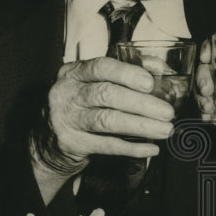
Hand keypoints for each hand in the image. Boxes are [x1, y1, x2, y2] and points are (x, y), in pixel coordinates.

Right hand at [29, 57, 174, 200]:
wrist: (48, 140)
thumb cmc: (80, 105)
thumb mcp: (92, 83)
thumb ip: (124, 72)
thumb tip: (158, 68)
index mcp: (74, 72)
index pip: (101, 67)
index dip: (127, 74)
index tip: (150, 83)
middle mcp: (66, 93)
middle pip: (107, 94)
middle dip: (142, 104)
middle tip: (167, 112)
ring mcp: (67, 119)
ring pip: (107, 120)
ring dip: (141, 125)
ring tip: (165, 129)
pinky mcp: (72, 143)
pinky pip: (107, 146)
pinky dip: (132, 148)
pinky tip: (151, 148)